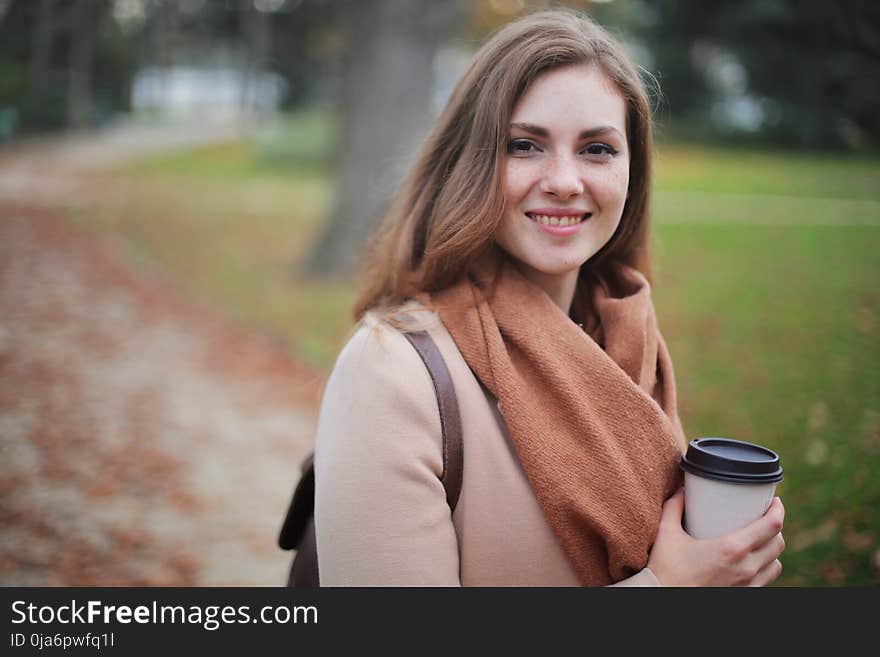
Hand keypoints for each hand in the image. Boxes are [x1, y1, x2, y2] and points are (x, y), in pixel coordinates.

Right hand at [647, 488, 785, 586]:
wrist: (663, 597)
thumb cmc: (666, 569)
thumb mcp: (666, 533)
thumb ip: (674, 507)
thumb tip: (682, 490)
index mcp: (731, 548)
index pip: (771, 526)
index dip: (778, 510)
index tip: (774, 502)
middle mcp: (746, 568)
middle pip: (778, 544)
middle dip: (775, 528)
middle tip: (763, 518)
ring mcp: (747, 586)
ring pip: (776, 564)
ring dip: (772, 550)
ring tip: (760, 541)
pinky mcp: (744, 596)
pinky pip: (766, 580)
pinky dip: (765, 568)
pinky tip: (753, 563)